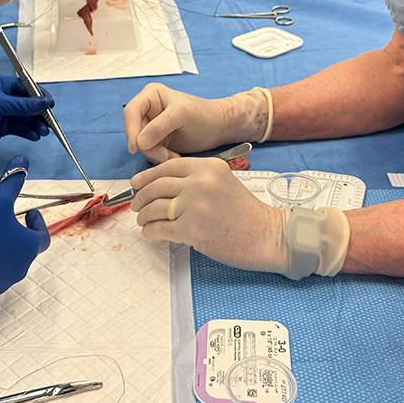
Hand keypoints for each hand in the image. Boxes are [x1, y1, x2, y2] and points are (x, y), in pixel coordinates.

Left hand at [0, 75, 52, 156]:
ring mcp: (3, 113)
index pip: (26, 87)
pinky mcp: (2, 127)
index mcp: (1, 85)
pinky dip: (28, 132)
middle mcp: (3, 97)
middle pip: (28, 103)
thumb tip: (44, 103)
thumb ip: (23, 105)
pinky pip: (19, 128)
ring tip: (43, 132)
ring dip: (35, 124)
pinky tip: (34, 136)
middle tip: (51, 122)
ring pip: (25, 117)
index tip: (50, 104)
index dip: (40, 96)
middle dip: (40, 112)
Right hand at [0, 158, 48, 338]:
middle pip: (25, 250)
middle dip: (18, 234)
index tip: (28, 213)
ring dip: (2, 249)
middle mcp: (20, 269)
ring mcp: (2, 283)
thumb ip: (13, 180)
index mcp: (28, 248)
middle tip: (5, 221)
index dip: (37, 223)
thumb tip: (23, 160)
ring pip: (8, 263)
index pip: (43, 237)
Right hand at [124, 83, 266, 162]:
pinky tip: (174, 157)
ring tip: (173, 156)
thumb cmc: (204, 114)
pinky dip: (160, 158)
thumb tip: (139, 142)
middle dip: (147, 146)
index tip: (135, 148)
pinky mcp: (157, 141)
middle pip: (134, 131)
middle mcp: (148, 110)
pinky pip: (150, 153)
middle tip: (163, 156)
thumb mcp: (182, 115)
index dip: (130, 130)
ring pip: (141, 145)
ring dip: (155, 154)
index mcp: (151, 95)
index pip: (130, 112)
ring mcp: (152, 127)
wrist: (219, 128)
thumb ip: (160, 126)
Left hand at [130, 157, 285, 272]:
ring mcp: (196, 206)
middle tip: (136, 205)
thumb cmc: (246, 212)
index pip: (167, 167)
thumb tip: (161, 186)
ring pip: (154, 208)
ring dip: (144, 216)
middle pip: (157, 186)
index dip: (147, 176)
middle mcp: (200, 182)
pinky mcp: (193, 230)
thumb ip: (196, 180)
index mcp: (208, 167)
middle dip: (141, 197)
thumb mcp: (223, 182)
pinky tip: (151, 233)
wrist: (267, 235)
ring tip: (143, 221)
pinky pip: (160, 228)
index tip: (136, 184)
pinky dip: (151, 231)